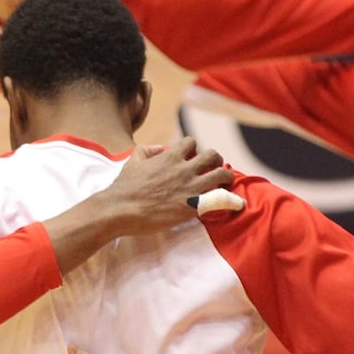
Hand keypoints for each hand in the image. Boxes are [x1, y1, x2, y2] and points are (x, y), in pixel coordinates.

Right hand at [94, 137, 232, 235]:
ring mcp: (191, 187)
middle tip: (213, 169)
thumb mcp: (133, 161)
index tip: (192, 159)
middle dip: (215, 161)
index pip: (191, 142)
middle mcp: (184, 169)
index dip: (193, 149)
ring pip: (222, 174)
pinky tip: (232, 203)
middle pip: (213, 155)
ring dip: (225, 177)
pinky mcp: (194, 206)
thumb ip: (148, 150)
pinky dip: (229, 200)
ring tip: (223, 185)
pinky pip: (221, 199)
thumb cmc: (124, 187)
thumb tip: (161, 148)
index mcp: (169, 157)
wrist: (121, 210)